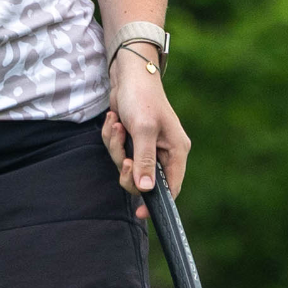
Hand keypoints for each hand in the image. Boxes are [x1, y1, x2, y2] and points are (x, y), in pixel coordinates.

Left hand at [102, 56, 189, 220]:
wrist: (128, 74)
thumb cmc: (142, 98)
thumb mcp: (143, 129)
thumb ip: (144, 160)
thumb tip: (146, 189)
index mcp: (176, 150)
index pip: (171, 187)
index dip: (156, 202)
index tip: (140, 212)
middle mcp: (163, 151)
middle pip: (142, 179)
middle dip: (125, 166)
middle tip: (122, 155)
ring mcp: (147, 146)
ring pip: (125, 165)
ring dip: (115, 147)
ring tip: (117, 125)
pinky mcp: (132, 140)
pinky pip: (117, 151)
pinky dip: (111, 138)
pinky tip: (113, 120)